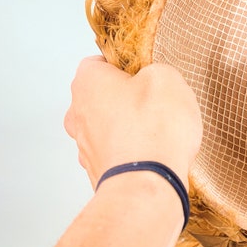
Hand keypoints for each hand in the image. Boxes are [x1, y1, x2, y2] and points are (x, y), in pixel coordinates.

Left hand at [64, 56, 202, 189]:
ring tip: (162, 132)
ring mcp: (86, 147)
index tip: (147, 73)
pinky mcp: (100, 173)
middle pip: (105, 97)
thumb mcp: (167, 78)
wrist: (150, 184)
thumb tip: (155, 79)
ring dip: (132, 128)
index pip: (99, 62)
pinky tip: (157, 154)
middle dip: (130, 99)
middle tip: (158, 103)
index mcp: (88, 83)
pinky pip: (120, 153)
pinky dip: (135, 152)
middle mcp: (78, 115)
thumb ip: (156, 70)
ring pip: (112, 127)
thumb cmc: (154, 130)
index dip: (127, 66)